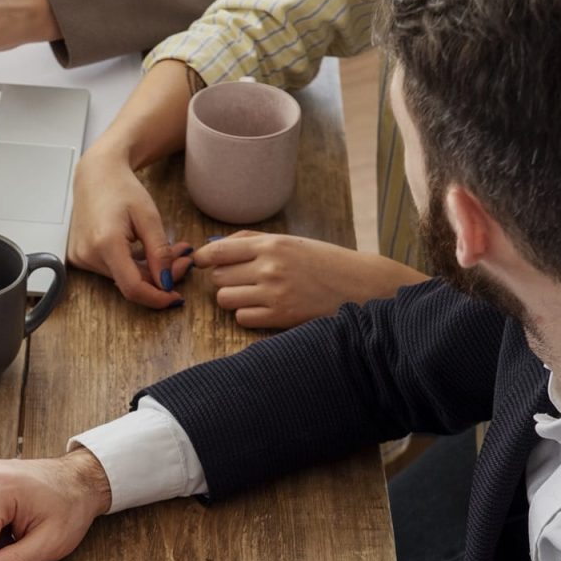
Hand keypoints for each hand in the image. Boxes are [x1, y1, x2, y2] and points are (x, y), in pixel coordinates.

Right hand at [67, 145, 193, 308]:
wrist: (96, 175)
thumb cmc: (121, 188)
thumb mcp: (149, 217)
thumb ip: (159, 252)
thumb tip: (166, 282)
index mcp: (105, 243)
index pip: (133, 288)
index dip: (157, 298)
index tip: (176, 297)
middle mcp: (89, 255)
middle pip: (130, 283)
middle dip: (160, 278)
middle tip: (184, 260)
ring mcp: (82, 258)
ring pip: (124, 278)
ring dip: (149, 271)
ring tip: (171, 252)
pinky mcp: (81, 257)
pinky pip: (113, 270)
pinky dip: (134, 266)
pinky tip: (148, 253)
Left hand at [192, 232, 429, 328]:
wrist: (360, 286)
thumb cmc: (323, 262)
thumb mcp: (291, 242)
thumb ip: (253, 242)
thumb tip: (213, 248)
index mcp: (272, 244)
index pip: (218, 251)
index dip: (203, 258)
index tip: (200, 262)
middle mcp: (270, 268)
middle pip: (218, 277)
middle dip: (225, 278)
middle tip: (242, 279)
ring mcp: (274, 294)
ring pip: (225, 299)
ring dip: (233, 298)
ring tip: (252, 294)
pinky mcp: (280, 317)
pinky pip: (242, 318)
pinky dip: (247, 315)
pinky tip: (264, 308)